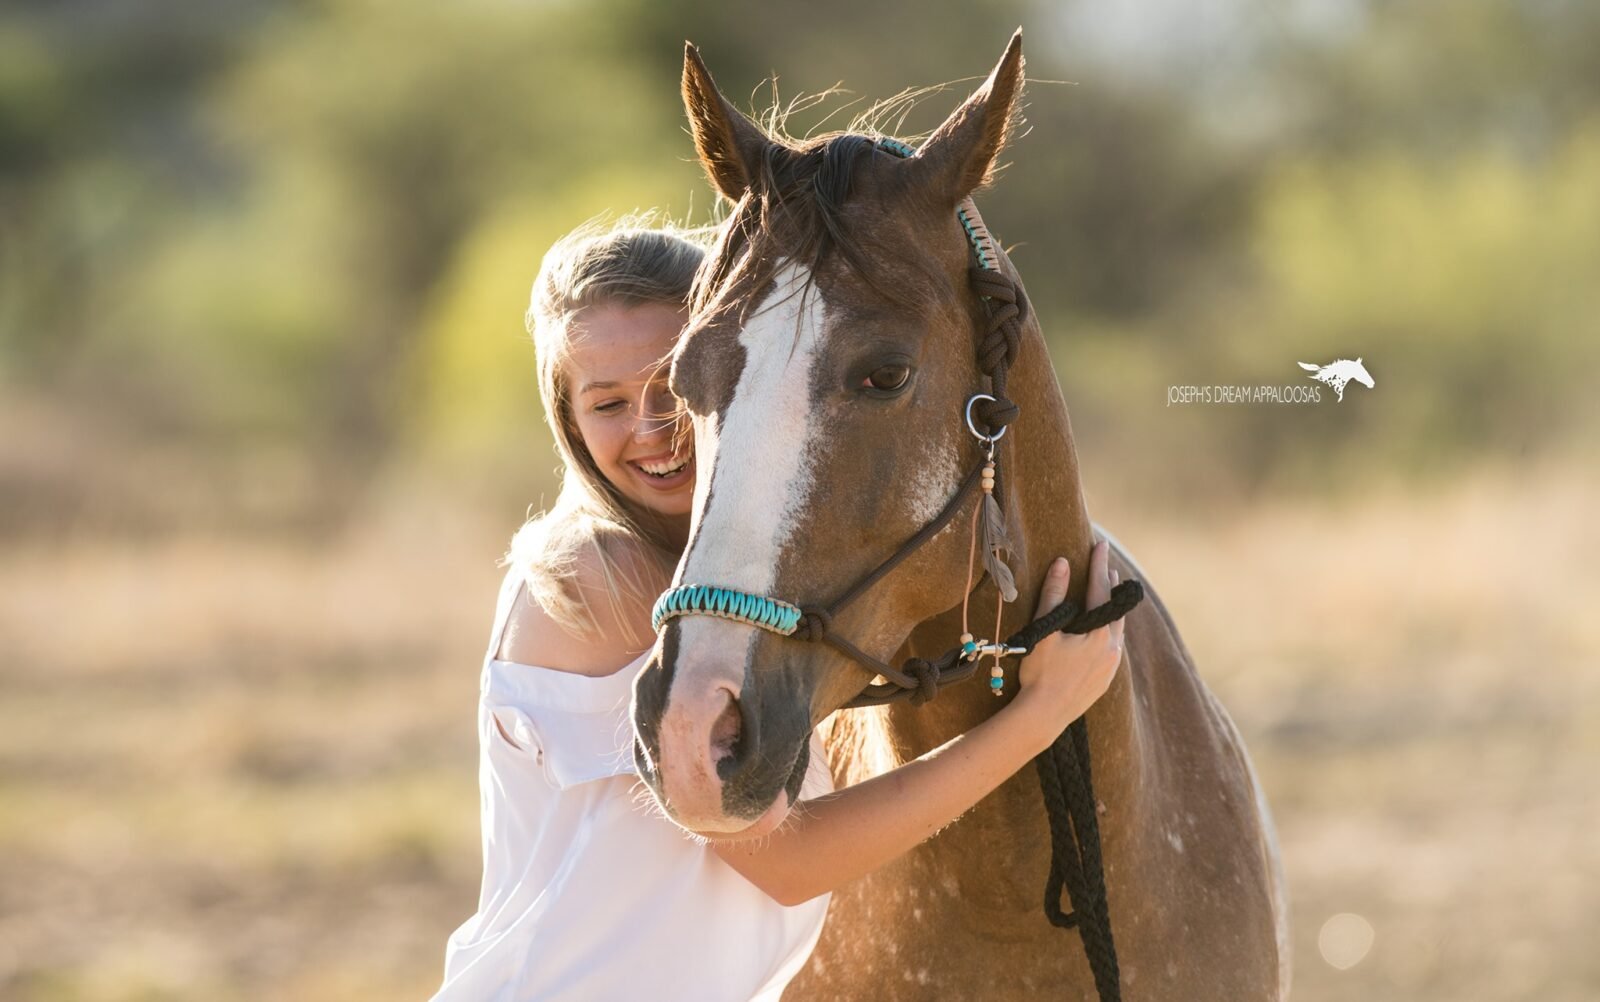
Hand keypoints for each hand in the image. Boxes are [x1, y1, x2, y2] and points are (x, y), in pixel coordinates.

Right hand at [1008, 540, 1124, 748]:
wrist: (1044, 716)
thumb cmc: (1040, 673)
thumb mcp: (1045, 630)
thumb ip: (1054, 595)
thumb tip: (1062, 563)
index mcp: (1099, 634)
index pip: (1101, 590)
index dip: (1098, 565)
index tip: (1099, 544)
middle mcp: (1112, 649)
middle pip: (1115, 610)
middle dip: (1109, 587)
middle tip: (1107, 567)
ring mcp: (1111, 667)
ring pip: (1116, 630)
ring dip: (1111, 611)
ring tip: (1107, 596)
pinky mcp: (1105, 680)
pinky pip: (1112, 648)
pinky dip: (1108, 632)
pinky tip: (1101, 633)